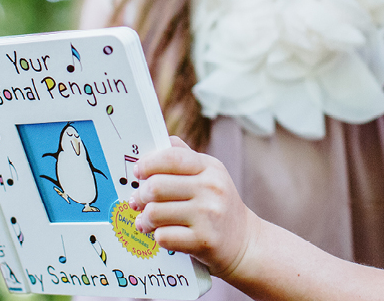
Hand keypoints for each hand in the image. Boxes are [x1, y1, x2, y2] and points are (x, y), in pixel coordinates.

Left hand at [129, 137, 255, 276]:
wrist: (245, 242)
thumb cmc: (220, 206)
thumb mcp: (211, 175)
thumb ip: (186, 157)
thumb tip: (160, 141)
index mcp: (210, 168)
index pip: (171, 157)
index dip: (148, 163)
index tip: (138, 172)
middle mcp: (211, 188)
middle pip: (156, 186)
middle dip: (140, 194)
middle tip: (138, 200)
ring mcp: (208, 216)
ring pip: (155, 212)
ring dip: (145, 218)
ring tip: (146, 220)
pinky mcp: (203, 241)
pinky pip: (163, 236)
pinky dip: (157, 236)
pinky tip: (162, 234)